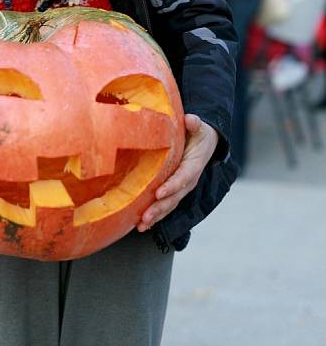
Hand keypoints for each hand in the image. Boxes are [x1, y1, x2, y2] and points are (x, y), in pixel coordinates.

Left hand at [136, 114, 217, 232]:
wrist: (205, 144)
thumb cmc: (198, 134)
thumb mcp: (199, 127)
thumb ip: (194, 124)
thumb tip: (190, 120)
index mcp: (194, 165)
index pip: (183, 178)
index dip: (172, 186)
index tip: (158, 193)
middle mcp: (188, 181)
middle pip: (174, 198)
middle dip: (159, 208)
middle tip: (145, 217)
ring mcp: (181, 189)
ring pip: (168, 206)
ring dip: (155, 217)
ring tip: (141, 226)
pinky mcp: (174, 192)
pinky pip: (165, 206)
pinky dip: (154, 217)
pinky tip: (141, 225)